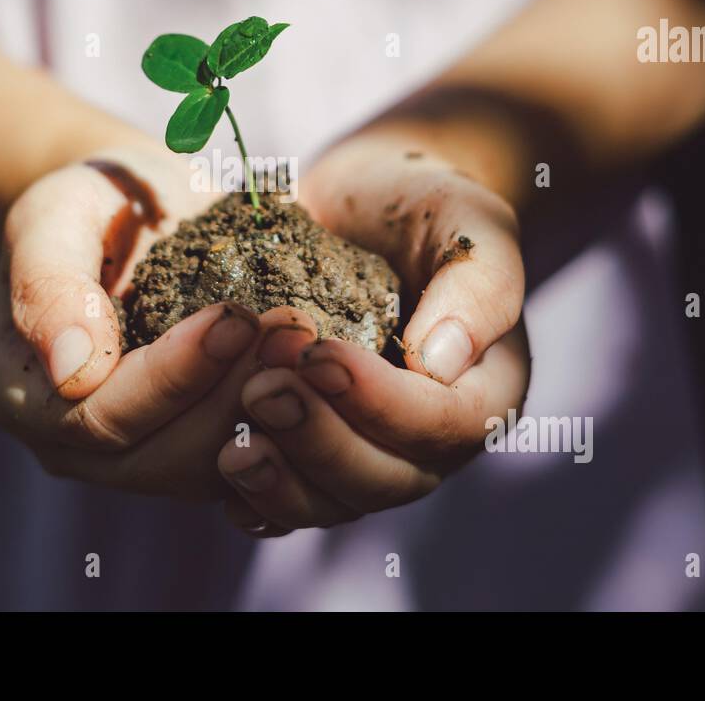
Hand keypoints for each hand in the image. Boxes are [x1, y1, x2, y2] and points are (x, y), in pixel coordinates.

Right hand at [0, 145, 295, 499]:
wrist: (134, 207)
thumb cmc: (88, 203)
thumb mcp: (54, 217)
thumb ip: (49, 287)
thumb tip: (72, 371)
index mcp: (25, 399)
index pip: (103, 418)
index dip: (174, 376)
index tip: (235, 318)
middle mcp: (76, 446)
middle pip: (163, 457)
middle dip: (234, 396)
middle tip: (293, 332)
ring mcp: (139, 455)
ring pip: (211, 467)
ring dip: (270, 410)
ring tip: (309, 341)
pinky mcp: (196, 447)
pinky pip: (246, 460)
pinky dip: (286, 424)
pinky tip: (318, 372)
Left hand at [217, 139, 529, 533]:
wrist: (357, 206)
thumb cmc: (420, 203)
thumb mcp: (466, 218)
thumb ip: (477, 283)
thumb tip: (440, 363)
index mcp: (486, 392)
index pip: (443, 424)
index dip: (380, 402)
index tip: (319, 356)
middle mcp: (431, 440)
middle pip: (386, 479)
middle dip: (319, 440)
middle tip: (260, 389)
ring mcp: (371, 454)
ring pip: (333, 502)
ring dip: (280, 482)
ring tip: (230, 445)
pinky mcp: (314, 454)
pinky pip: (289, 501)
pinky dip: (256, 496)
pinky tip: (218, 467)